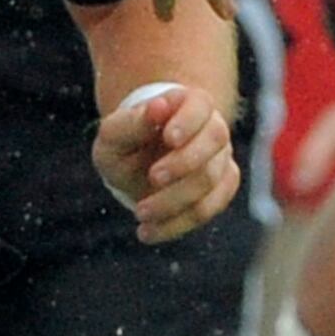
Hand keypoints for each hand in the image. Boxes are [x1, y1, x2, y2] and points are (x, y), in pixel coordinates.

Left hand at [96, 80, 240, 244]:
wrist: (134, 165)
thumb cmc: (123, 143)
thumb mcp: (114, 133)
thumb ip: (132, 122)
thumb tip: (158, 107)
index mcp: (187, 104)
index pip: (200, 105)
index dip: (189, 121)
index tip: (169, 137)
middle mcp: (210, 127)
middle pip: (215, 139)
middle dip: (184, 162)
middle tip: (153, 178)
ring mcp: (220, 158)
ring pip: (212, 180)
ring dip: (175, 200)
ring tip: (140, 213)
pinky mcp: (220, 188)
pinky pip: (209, 208)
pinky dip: (178, 223)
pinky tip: (148, 232)